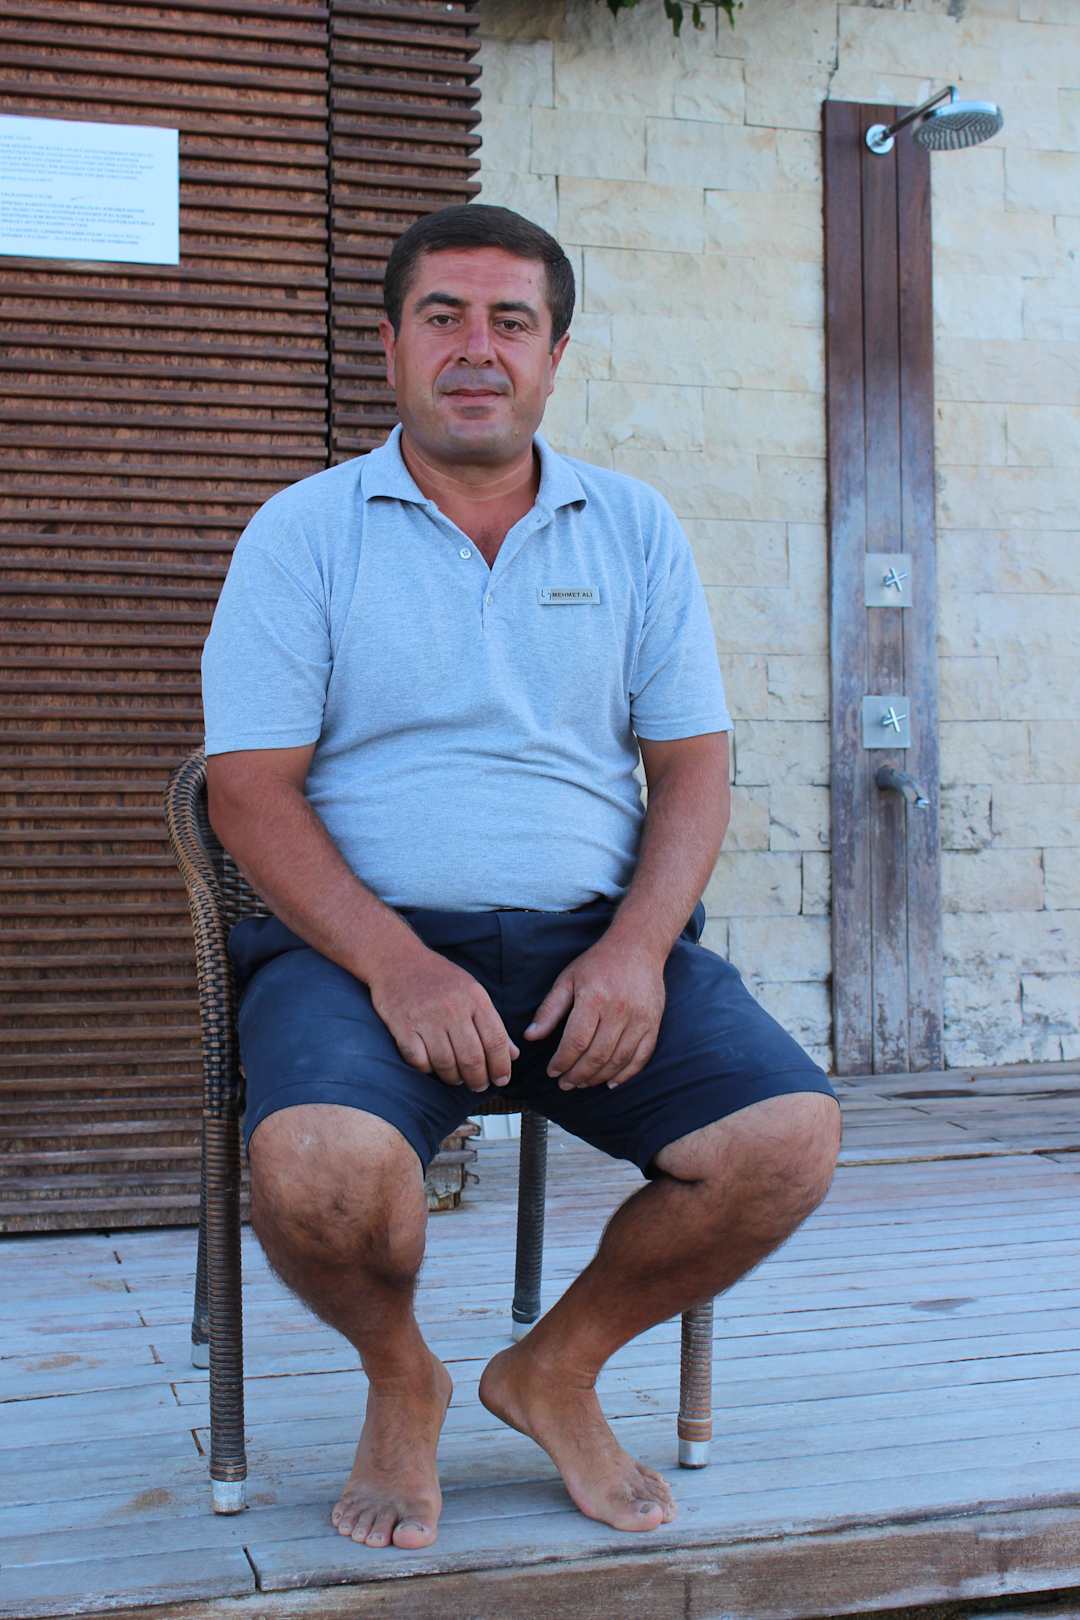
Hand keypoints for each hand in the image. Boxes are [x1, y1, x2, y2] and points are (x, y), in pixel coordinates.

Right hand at [367, 941, 518, 1093]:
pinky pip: (419, 1061)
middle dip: (478, 1079)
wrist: (397, 959)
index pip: (495, 1040)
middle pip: (472, 1058)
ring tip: (457, 1079)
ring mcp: (426, 1017)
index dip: (501, 1066)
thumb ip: (492, 1024)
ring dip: (454, 1078)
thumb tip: (513, 1055)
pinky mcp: (402, 1026)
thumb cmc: (439, 979)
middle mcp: (452, 1008)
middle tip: (478, 1085)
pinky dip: (427, 1069)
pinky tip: (431, 1066)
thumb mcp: (472, 992)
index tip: (501, 1080)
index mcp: (474, 998)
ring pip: (446, 1064)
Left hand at [522, 939, 665, 1090]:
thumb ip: (549, 1009)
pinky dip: (626, 1074)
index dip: (562, 1062)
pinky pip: (641, 1057)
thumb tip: (530, 1036)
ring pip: (618, 1060)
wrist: (638, 947)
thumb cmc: (598, 963)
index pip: (576, 1042)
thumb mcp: (567, 980)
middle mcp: (619, 1011)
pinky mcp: (654, 1024)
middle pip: (597, 1056)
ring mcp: (640, 1019)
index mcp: (594, 999)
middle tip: (565, 1084)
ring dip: (598, 1078)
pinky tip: (610, 1082)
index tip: (552, 1072)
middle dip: (578, 1075)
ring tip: (582, 1083)